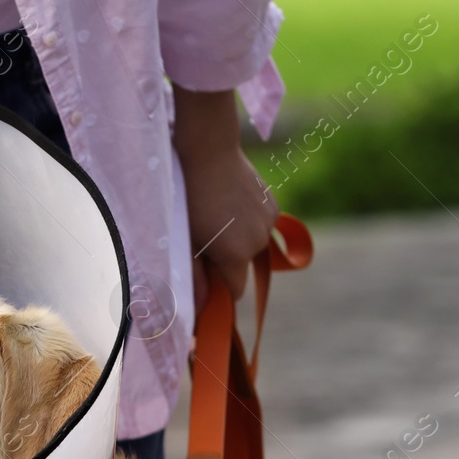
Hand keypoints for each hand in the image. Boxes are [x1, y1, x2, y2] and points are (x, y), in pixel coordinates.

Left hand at [173, 87, 279, 299]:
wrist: (208, 151)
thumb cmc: (188, 198)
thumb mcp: (185, 240)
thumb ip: (194, 276)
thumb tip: (200, 307)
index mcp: (237, 255)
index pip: (235, 292)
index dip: (218, 290)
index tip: (204, 279)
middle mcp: (259, 242)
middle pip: (244, 268)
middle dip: (226, 262)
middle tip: (203, 240)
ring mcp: (269, 222)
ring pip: (252, 246)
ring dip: (238, 241)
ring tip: (216, 218)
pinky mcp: (273, 205)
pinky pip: (259, 226)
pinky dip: (247, 223)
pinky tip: (230, 205)